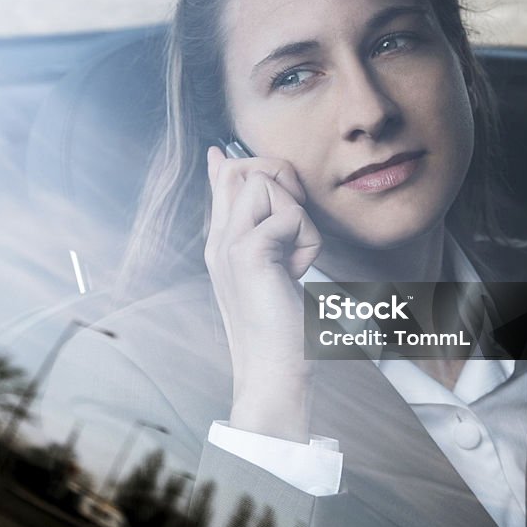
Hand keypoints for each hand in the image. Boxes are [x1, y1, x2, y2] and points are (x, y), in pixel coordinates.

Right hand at [204, 146, 322, 441]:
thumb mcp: (272, 271)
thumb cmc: (279, 330)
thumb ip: (266, 233)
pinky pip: (290, 216)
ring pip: (267, 184)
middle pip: (242, 169)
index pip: (221, 184)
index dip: (230, 163)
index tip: (222, 153)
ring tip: (295, 257)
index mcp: (222, 243)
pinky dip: (307, 241)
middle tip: (294, 225)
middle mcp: (220, 240)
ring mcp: (229, 245)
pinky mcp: (249, 254)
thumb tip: (269, 217)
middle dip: (282, 182)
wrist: (273, 373)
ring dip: (297, 214)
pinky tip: (297, 272)